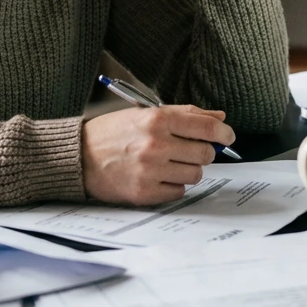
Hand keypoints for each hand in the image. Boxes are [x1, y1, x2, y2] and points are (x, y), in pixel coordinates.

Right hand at [81, 104, 235, 205]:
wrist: (79, 157)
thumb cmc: (114, 132)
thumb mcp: (147, 113)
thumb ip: (185, 114)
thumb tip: (220, 119)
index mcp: (157, 119)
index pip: (207, 128)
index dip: (224, 134)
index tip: (227, 137)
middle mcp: (155, 144)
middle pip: (205, 154)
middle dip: (202, 152)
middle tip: (188, 150)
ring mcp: (150, 171)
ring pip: (195, 175)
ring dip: (188, 170)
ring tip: (169, 164)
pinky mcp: (144, 193)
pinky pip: (178, 192)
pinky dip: (173, 185)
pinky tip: (157, 176)